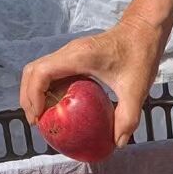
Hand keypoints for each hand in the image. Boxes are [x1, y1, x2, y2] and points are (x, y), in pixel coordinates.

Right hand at [19, 0, 172, 146]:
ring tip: (44, 117)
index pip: (41, 73)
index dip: (33, 97)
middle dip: (29, 98)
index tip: (38, 118)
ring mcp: (69, 53)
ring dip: (36, 93)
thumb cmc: (140, 55)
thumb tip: (117, 143)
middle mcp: (68, 53)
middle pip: (32, 72)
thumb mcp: (136, 90)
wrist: (143, 30)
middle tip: (38, 122)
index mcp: (78, 57)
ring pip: (39, 71)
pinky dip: (49, 89)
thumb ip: (127, 118)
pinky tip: (59, 107)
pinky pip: (53, 72)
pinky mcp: (74, 56)